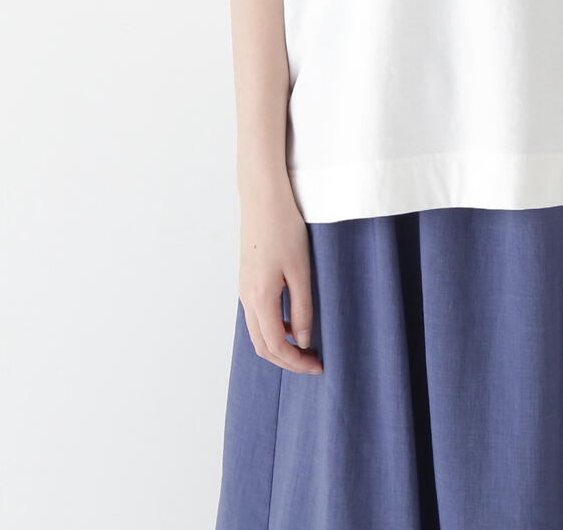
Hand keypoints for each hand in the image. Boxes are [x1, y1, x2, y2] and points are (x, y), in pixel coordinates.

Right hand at [238, 179, 323, 374]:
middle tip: (313, 362)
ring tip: (306, 345)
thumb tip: (304, 340)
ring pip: (257, 332)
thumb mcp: (301, 270)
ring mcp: (244, 289)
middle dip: (286, 360)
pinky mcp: (247, 280)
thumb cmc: (284, 227)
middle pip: (262, 346)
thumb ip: (303, 308)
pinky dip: (273, 328)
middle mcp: (247, 298)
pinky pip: (256, 316)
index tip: (318, 365)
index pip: (276, 345)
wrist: (262, 197)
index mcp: (260, 298)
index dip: (296, 362)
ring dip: (279, 345)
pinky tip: (294, 320)